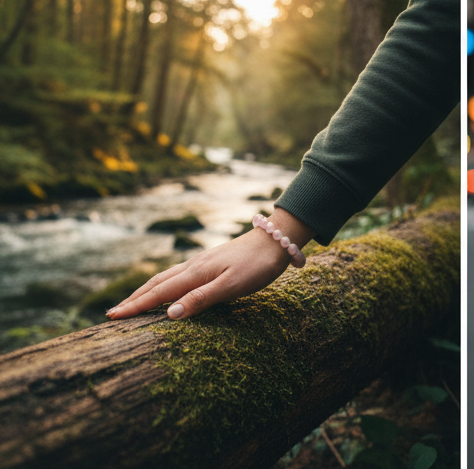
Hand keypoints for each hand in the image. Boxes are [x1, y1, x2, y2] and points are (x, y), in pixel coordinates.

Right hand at [106, 208, 313, 320]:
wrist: (276, 240)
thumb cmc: (257, 266)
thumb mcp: (232, 286)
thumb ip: (201, 299)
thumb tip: (168, 314)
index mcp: (196, 273)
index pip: (159, 292)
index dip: (136, 306)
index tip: (112, 317)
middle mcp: (194, 266)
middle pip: (157, 283)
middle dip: (135, 299)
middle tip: (112, 314)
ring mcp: (202, 262)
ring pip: (167, 277)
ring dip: (147, 290)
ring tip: (132, 303)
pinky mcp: (211, 262)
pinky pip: (179, 275)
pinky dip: (163, 284)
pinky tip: (166, 288)